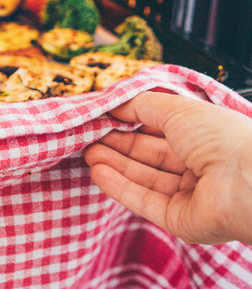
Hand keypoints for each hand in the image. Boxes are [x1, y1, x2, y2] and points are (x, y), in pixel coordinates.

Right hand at [84, 91, 251, 244]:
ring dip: (114, 165)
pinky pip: (144, 201)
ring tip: (88, 154)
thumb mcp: (176, 109)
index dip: (131, 124)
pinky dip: (119, 187)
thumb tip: (115, 105)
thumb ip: (141, 105)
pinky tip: (97, 172)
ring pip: (144, 179)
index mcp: (205, 137)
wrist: (246, 180)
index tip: (103, 119)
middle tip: (88, 138)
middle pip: (149, 156)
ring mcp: (190, 195)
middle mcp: (199, 166)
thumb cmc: (221, 138)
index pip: (160, 131)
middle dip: (117, 146)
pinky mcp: (179, 219)